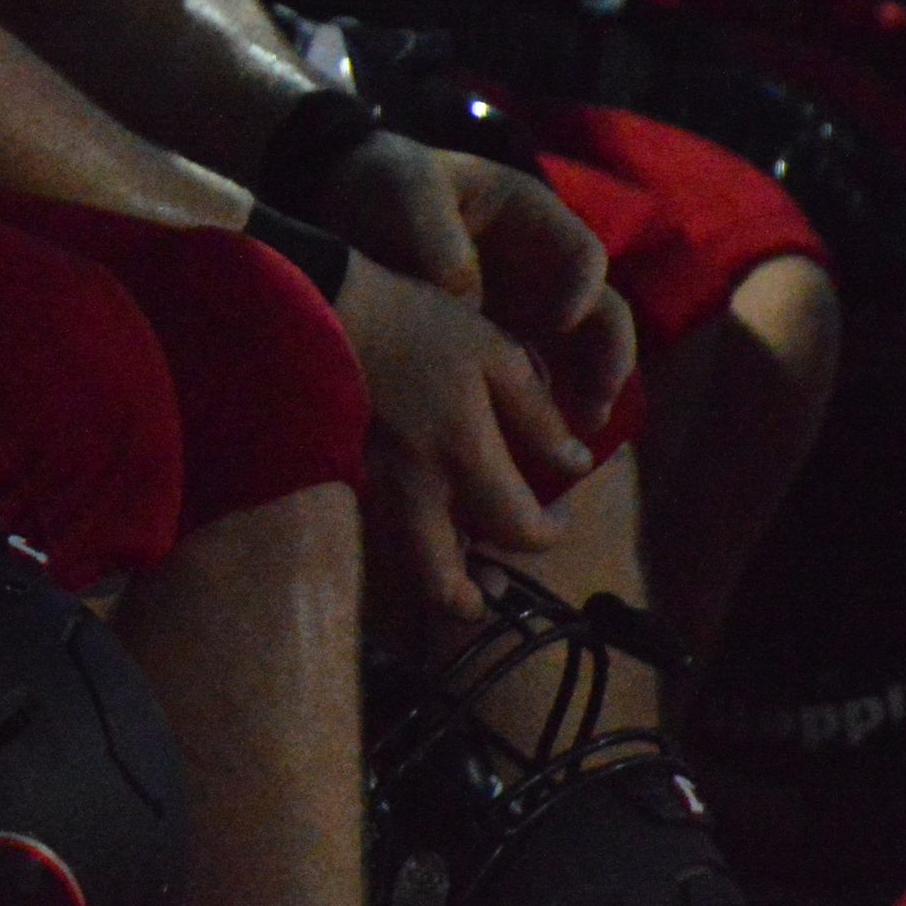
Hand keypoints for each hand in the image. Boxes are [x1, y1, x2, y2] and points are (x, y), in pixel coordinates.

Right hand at [338, 257, 598, 620]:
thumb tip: (575, 465)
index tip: (562, 502)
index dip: (553, 529)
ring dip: (435, 576)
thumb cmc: (420, 324)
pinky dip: (407, 538)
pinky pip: (384, 529)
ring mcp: (378, 488)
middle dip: (465, 598)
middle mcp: (420, 489)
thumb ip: (540, 416)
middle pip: (441, 582)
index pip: (522, 530)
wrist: (330, 306)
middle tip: (485, 586)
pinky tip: (420, 516)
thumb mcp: (497, 355)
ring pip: (406, 563)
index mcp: (464, 457)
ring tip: (455, 568)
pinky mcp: (350, 476)